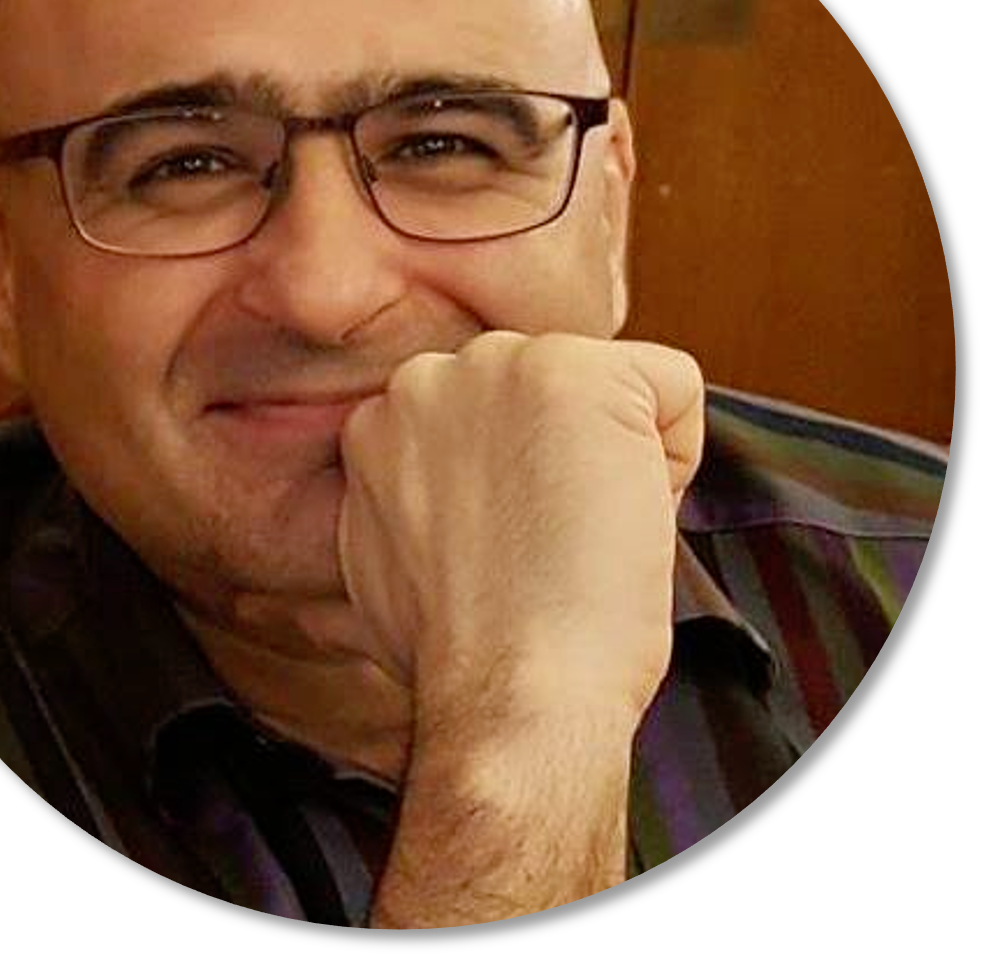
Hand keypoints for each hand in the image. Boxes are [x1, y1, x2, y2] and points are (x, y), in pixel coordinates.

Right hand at [337, 331, 703, 725]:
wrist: (508, 690)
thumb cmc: (465, 649)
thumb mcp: (395, 552)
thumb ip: (416, 488)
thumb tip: (457, 480)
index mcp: (381, 419)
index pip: (486, 414)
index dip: (517, 481)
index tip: (514, 540)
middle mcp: (428, 375)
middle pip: (542, 390)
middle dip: (558, 453)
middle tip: (547, 538)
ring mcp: (501, 366)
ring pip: (605, 384)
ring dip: (610, 452)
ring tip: (579, 531)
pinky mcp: (576, 372)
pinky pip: (671, 385)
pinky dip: (675, 455)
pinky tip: (627, 517)